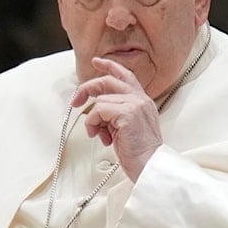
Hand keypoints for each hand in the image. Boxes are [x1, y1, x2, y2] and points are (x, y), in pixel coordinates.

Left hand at [72, 57, 164, 181]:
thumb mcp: (128, 127)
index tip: (96, 62)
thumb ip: (117, 114)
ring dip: (94, 120)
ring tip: (101, 135)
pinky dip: (94, 124)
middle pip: (108, 81)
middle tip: (76, 101)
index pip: (126, 76)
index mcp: (143, 101)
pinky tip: (103, 138)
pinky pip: (98, 111)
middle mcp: (141, 99)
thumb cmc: (140, 153)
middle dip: (87, 89)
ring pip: (100, 101)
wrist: (151, 165)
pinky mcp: (127, 113)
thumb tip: (97, 111)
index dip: (109, 66)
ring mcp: (135, 105)